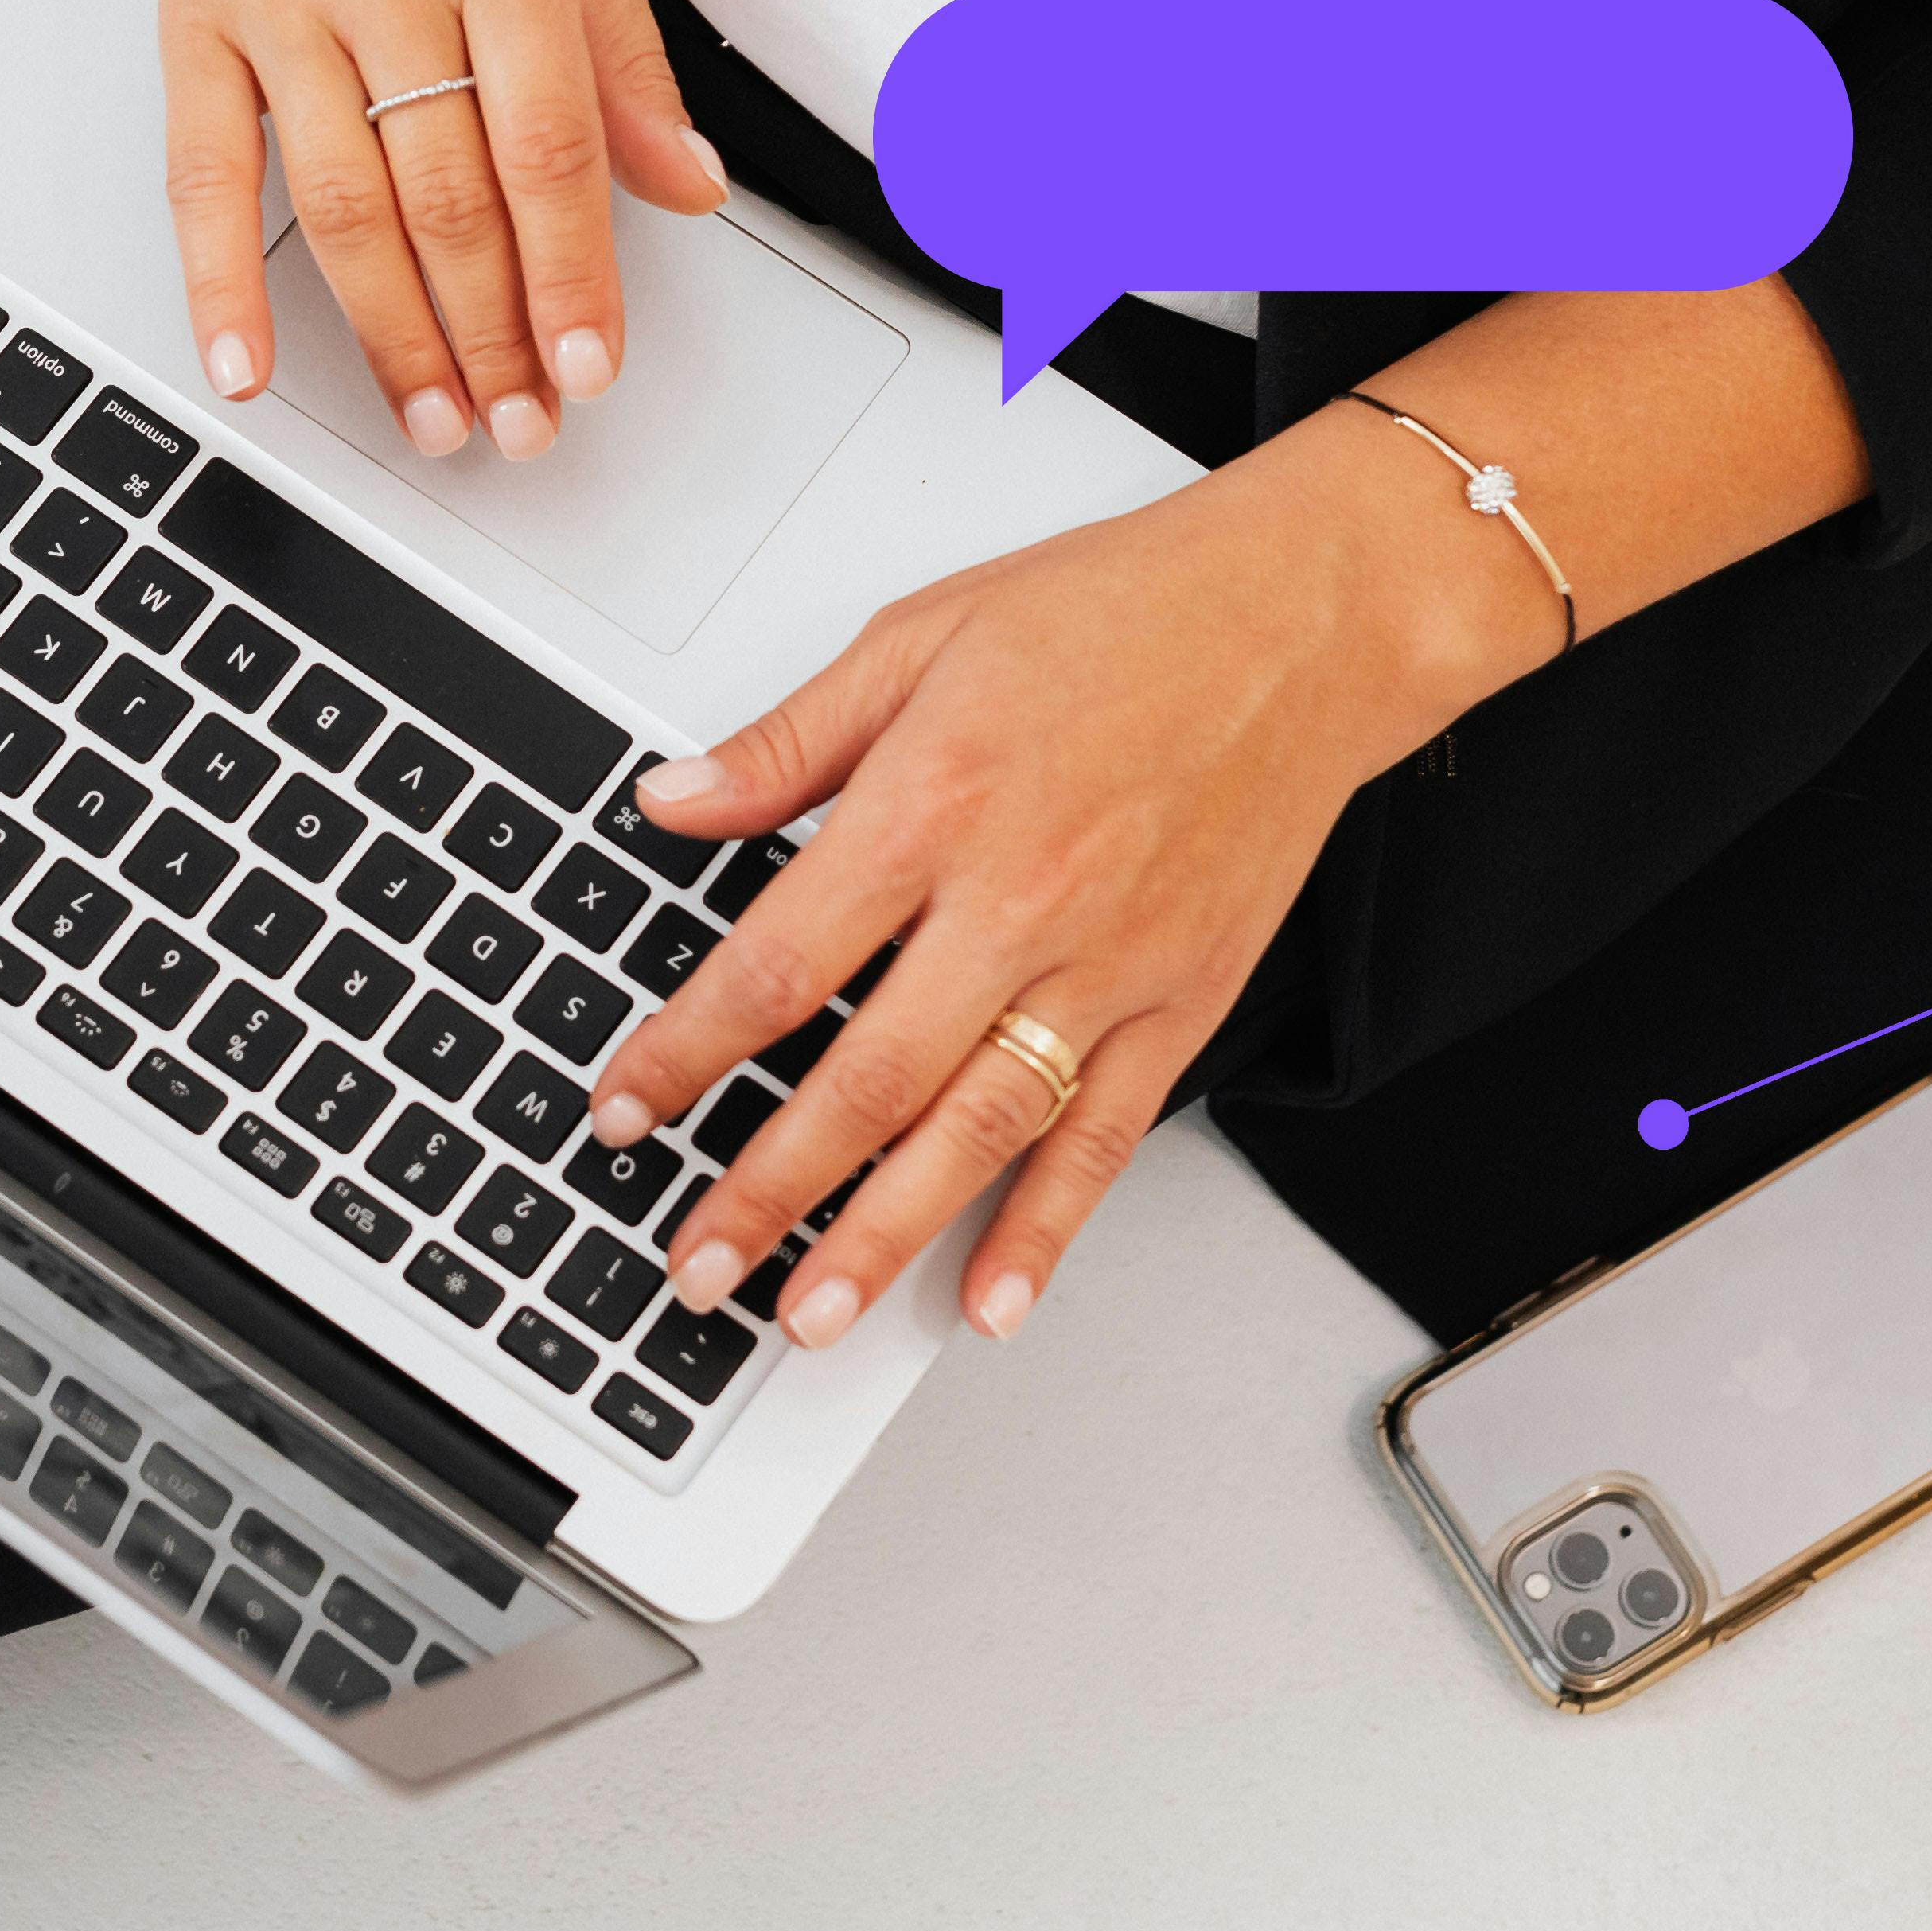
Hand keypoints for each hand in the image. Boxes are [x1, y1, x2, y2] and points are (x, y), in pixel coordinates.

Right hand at [155, 0, 725, 456]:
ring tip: (435, 420)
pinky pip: (201, 171)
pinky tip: (247, 369)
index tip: (590, 368)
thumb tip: (686, 187)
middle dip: (491, 336)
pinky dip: (217, 283)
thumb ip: (622, 55)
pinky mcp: (190, 10)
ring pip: (340, 206)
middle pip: (446, 196)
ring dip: (392, 336)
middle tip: (522, 426)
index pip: (546, 148)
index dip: (570, 277)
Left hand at [586, 446, 1543, 1347]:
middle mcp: (1017, 900)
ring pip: (976, 1132)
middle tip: (696, 1263)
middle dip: (766, 1190)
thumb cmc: (1123, 613)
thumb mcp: (921, 636)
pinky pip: (1104, 1136)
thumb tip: (671, 802)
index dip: (685, 1053)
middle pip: (865, 1081)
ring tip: (805, 1317)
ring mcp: (1106, 964)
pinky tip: (991, 1298)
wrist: (1304, 620)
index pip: (775, 965)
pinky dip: (1048, 1228)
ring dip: (883, 1237)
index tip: (627, 1109)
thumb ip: (791, 741)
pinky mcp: (1181, 997)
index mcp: (932, 804)